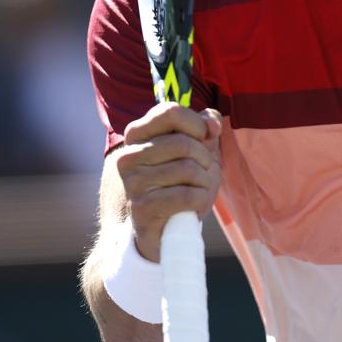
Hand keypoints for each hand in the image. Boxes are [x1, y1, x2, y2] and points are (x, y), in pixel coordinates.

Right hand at [117, 101, 222, 262]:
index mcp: (137, 133)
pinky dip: (200, 200)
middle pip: (183, 143)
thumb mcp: (197, 147)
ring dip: (204, 182)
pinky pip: (186, 195)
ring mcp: (132, 182)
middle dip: (204, 158)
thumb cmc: (182, 182)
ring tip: (197, 189)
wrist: (166, 228)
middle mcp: (129, 155)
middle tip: (202, 171)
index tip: (204, 138)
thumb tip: (212, 124)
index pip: (171, 112)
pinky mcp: (142, 208)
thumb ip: (204, 125)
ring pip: (187, 169)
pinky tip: (194, 206)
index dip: (197, 124)